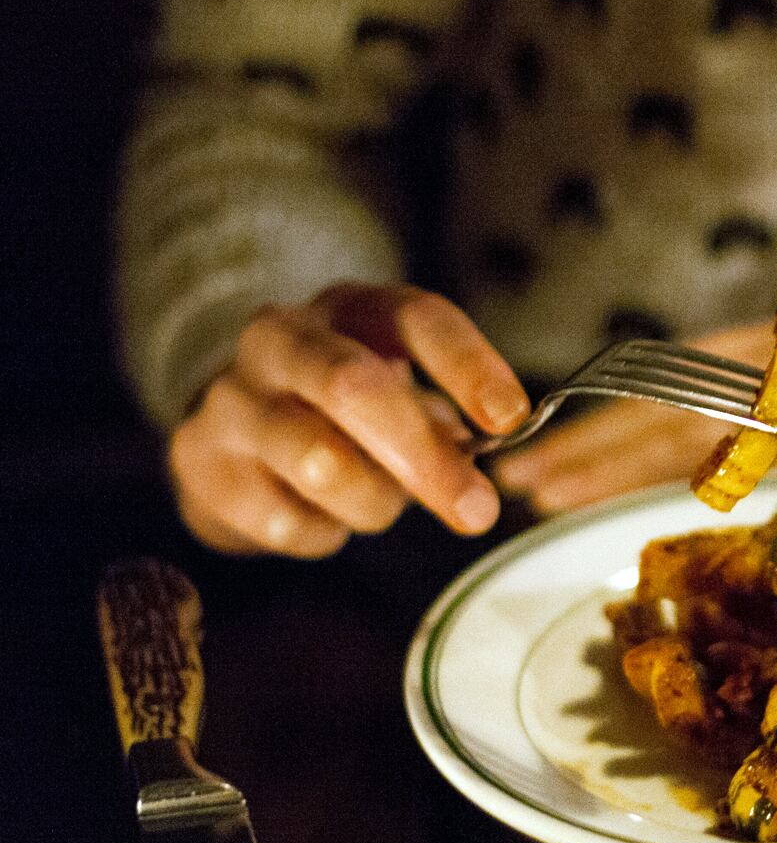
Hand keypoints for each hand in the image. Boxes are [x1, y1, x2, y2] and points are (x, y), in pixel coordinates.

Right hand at [169, 283, 529, 556]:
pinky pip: (286, 521)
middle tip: (475, 510)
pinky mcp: (199, 462)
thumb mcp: (400, 393)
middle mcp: (280, 339)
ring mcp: (231, 398)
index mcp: (349, 309)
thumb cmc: (341, 410)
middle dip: (422, 455)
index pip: (417, 318)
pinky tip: (319, 515)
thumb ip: (445, 421)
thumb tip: (482, 457)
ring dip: (373, 502)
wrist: (232, 428)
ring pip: (320, 462)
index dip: (468, 366)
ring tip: (378, 503)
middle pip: (353, 385)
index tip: (510, 418)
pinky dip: (324, 533)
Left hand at [494, 272, 776, 514]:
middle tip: (512, 480)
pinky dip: (728, 497)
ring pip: (712, 435)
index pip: (676, 372)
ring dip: (625, 471)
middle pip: (675, 401)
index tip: (535, 439)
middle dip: (588, 442)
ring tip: (551, 500)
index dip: (602, 408)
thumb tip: (724, 435)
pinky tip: (676, 521)